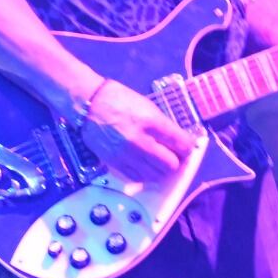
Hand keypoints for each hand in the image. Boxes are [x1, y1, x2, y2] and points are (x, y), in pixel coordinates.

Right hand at [79, 79, 195, 181]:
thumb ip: (165, 127)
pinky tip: (147, 165)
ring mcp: (126, 155)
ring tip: (161, 160)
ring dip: (162, 170)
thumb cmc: (120, 100)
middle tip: (176, 154)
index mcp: (151, 122)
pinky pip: (138, 177)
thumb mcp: (149, 107)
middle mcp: (139, 142)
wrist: (89, 105)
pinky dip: (147, 174)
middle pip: (170, 165)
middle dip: (177, 161)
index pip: (181, 144)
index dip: (189, 147)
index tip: (188, 146)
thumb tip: (181, 141)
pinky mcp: (114, 163)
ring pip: (155, 175)